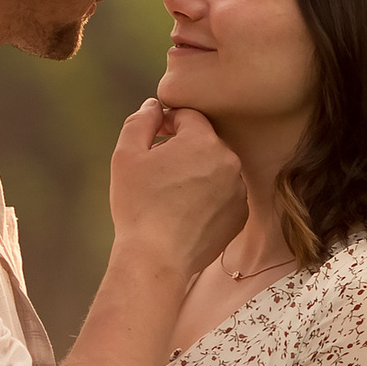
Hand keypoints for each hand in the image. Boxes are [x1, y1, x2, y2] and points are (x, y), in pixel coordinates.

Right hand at [107, 97, 247, 276]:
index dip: (167, 124)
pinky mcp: (239, 216)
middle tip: (157, 171)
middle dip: (182, 150)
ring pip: (214, 168)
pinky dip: (207, 197)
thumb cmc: (138, 205)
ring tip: (170, 195)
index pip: (188, 117)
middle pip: (203, 142)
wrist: (156, 259)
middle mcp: (229, 162)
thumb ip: (141, 121)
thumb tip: (154, 106)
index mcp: (204, 141)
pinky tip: (184, 212)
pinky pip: (222, 194)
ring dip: (196, 173)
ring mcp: (238, 191)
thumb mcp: (127, 155)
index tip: (152, 141)